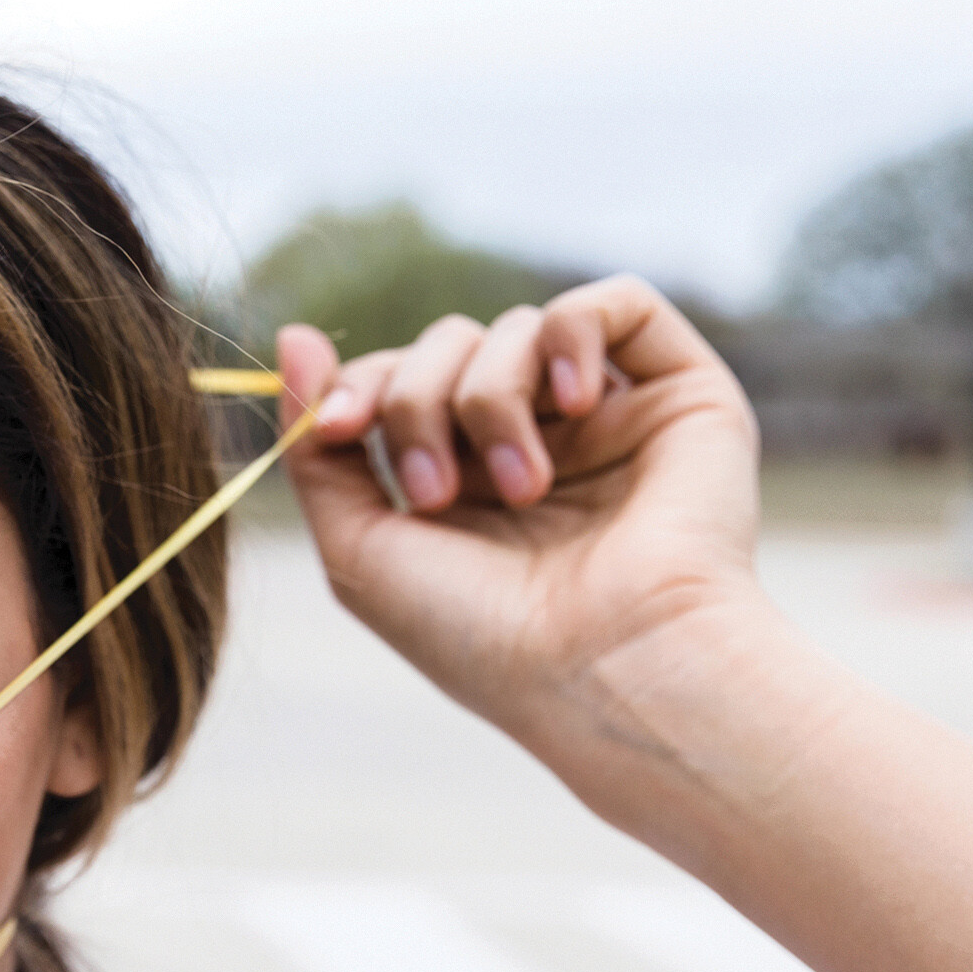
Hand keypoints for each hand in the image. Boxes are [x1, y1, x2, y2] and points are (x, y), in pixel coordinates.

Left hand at [276, 276, 772, 742]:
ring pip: (516, 328)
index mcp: (464, 481)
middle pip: (448, 346)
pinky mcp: (678, 393)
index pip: (396, 383)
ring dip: (490, 396)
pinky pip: (615, 302)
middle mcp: (536, 441)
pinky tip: (571, 404)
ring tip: (522, 488)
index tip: (339, 428)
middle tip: (436, 494)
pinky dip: (572, 333)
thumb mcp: (362, 551)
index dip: (356, 389)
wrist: (606, 669)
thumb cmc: (483, 636)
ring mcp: (607, 416)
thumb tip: (294, 336)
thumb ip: (316, 449)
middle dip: (417, 401)